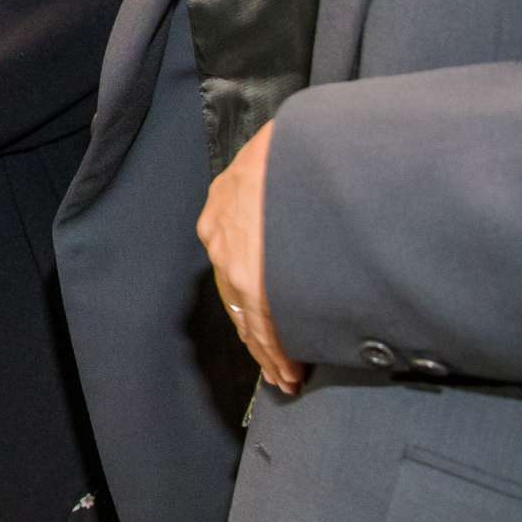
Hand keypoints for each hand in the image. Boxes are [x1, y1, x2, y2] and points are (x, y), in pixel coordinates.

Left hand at [197, 120, 304, 395]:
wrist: (297, 143)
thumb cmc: (294, 152)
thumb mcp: (272, 171)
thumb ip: (275, 198)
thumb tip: (301, 213)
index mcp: (221, 216)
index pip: (234, 273)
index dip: (251, 304)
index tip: (266, 331)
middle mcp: (220, 242)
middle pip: (237, 302)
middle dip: (259, 338)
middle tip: (279, 371)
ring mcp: (233, 262)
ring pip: (247, 318)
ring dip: (269, 351)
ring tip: (287, 378)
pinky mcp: (252, 278)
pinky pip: (263, 322)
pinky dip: (277, 348)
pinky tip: (289, 370)